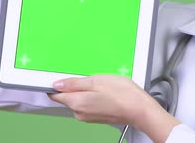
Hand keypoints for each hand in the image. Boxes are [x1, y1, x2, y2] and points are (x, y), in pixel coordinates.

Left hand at [49, 75, 179, 142]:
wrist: (139, 110)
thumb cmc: (122, 94)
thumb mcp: (97, 80)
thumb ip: (74, 83)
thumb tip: (57, 84)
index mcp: (76, 102)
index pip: (55, 94)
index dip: (56, 84)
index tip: (61, 76)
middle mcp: (79, 113)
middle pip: (67, 97)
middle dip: (75, 86)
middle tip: (91, 77)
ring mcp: (88, 117)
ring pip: (79, 100)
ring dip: (86, 91)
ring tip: (101, 84)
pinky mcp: (96, 117)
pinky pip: (88, 104)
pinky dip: (93, 97)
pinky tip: (105, 92)